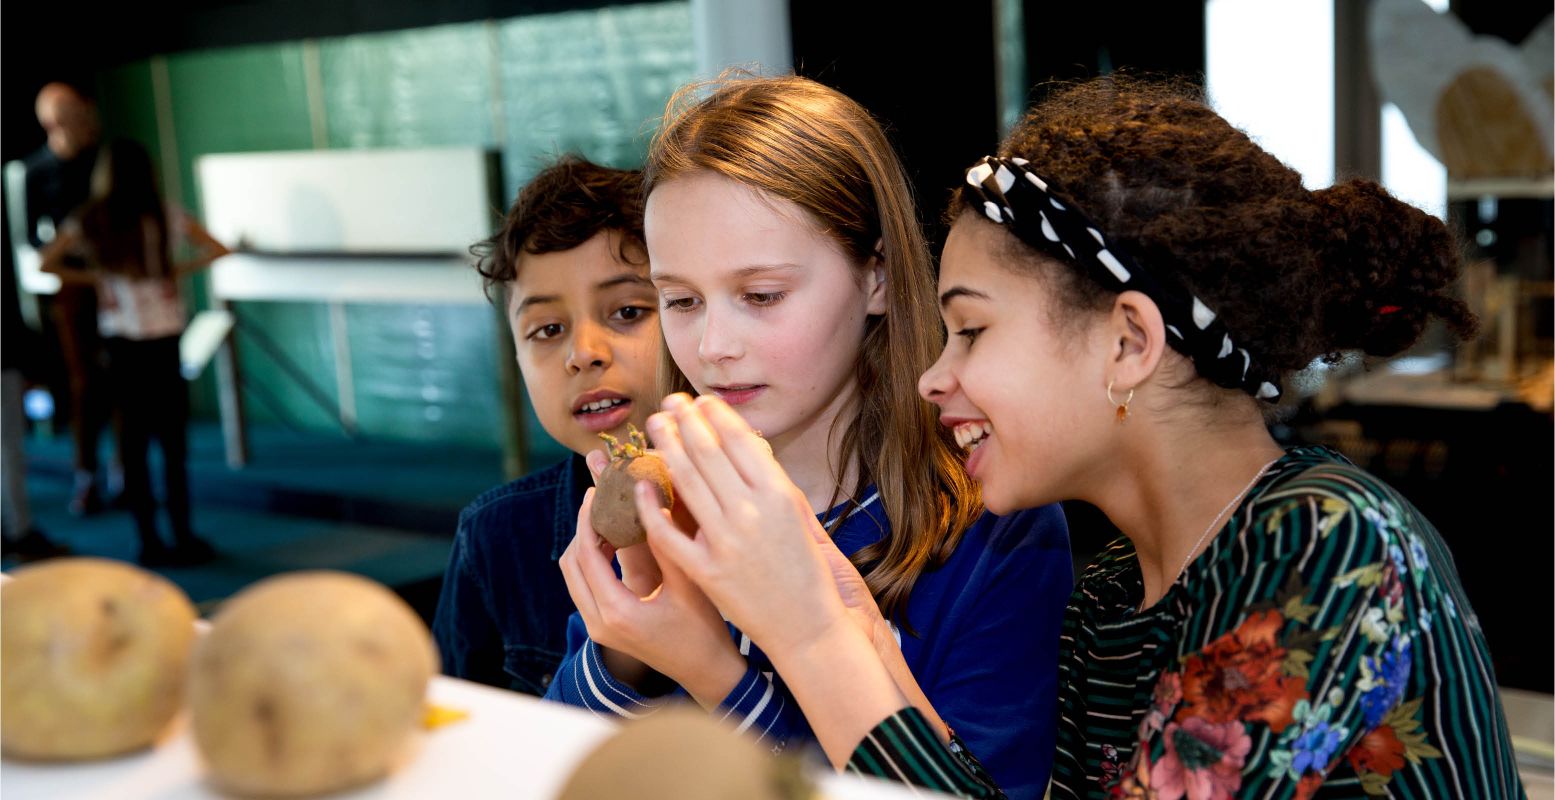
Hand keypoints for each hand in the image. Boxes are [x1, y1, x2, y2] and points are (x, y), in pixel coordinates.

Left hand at [558, 484, 744, 706]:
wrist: (706, 671)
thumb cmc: (704, 629)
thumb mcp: (688, 582)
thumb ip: (665, 541)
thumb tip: (647, 500)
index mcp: (618, 612)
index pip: (587, 555)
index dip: (588, 519)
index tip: (595, 492)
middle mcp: (599, 624)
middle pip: (570, 565)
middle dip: (581, 529)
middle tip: (596, 500)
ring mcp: (598, 630)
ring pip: (573, 577)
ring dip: (584, 546)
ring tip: (605, 518)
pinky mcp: (603, 630)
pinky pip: (583, 588)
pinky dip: (590, 563)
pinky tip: (613, 543)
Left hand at [637, 393, 855, 657]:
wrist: (809, 630)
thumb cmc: (810, 574)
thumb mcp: (802, 520)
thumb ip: (776, 485)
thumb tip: (749, 446)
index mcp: (780, 495)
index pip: (740, 440)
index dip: (717, 415)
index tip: (701, 401)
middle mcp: (753, 513)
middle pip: (708, 452)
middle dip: (685, 421)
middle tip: (669, 403)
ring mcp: (726, 542)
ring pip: (686, 482)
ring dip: (665, 447)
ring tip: (654, 427)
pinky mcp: (706, 571)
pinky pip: (668, 532)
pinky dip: (651, 506)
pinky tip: (641, 485)